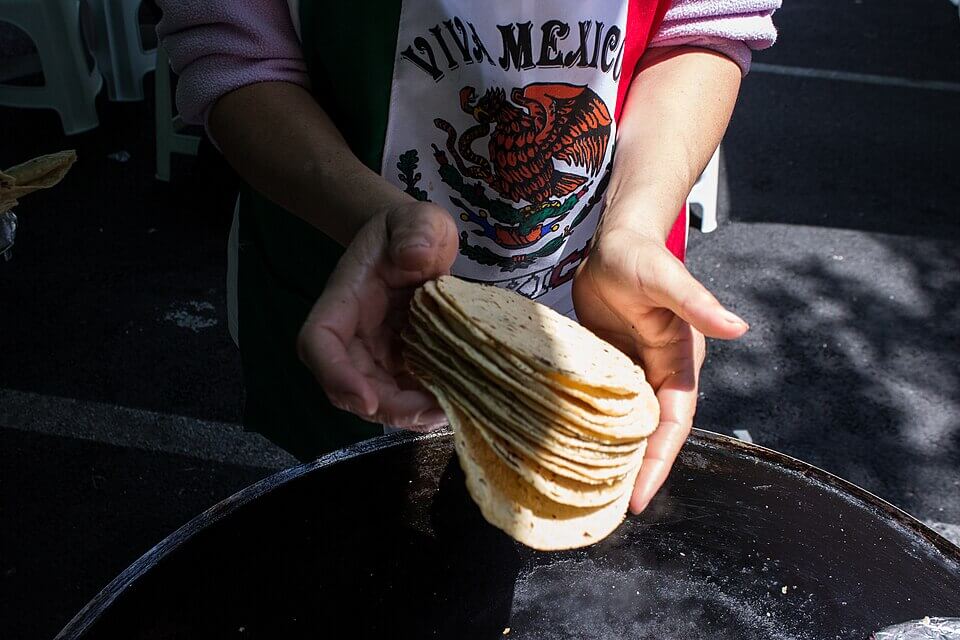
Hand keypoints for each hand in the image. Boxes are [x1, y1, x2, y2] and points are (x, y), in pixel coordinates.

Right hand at [298, 201, 458, 429]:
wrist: (418, 242)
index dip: (336, 376)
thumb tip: (414, 256)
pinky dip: (425, 407)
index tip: (368, 399)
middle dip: (387, 408)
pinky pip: (405, 395)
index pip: (319, 342)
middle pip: (350, 385)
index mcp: (344, 300)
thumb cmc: (412, 230)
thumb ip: (415, 230)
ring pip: (378, 400)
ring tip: (449, 412)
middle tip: (432, 413)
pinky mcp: (400, 365)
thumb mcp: (418, 219)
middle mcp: (353, 335)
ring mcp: (375, 354)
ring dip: (409, 415)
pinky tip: (456, 404)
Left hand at [572, 228, 748, 512]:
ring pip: (626, 423)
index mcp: (679, 363)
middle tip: (608, 508)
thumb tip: (737, 327)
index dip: (659, 462)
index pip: (672, 424)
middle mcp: (658, 373)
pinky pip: (602, 404)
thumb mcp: (666, 278)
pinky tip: (574, 446)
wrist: (614, 240)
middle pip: (650, 433)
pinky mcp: (607, 363)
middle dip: (636, 470)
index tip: (638, 497)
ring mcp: (631, 370)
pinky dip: (592, 427)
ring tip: (590, 491)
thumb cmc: (641, 256)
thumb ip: (696, 302)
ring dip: (614, 453)